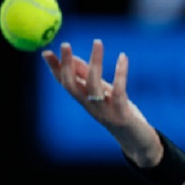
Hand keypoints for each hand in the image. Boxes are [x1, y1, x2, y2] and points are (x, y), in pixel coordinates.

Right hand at [41, 39, 161, 165]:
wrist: (138, 141)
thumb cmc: (120, 113)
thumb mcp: (103, 94)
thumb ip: (89, 78)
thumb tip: (72, 57)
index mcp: (84, 102)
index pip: (65, 84)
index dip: (54, 69)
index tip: (46, 52)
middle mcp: (91, 107)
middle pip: (72, 86)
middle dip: (66, 66)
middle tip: (65, 44)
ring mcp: (105, 112)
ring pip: (94, 86)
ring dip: (95, 63)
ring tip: (97, 42)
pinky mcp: (122, 114)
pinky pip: (119, 91)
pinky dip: (120, 73)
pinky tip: (123, 57)